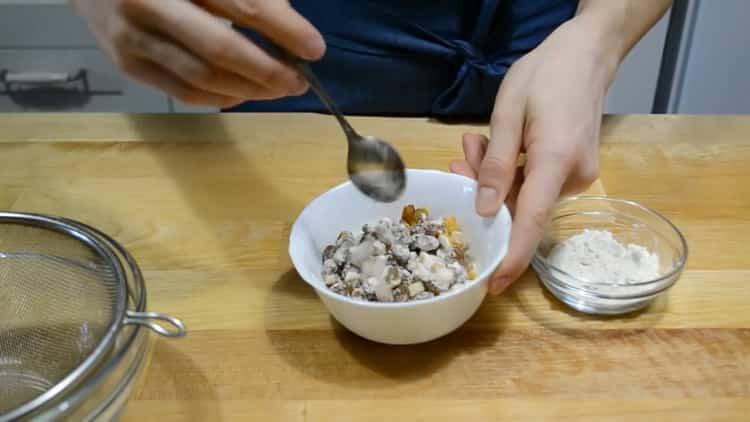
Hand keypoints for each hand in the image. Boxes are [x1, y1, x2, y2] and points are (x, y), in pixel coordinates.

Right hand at [70, 0, 324, 106]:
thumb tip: (288, 23)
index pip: (240, 2)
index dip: (283, 28)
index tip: (314, 48)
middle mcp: (149, 4)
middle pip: (220, 49)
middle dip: (268, 70)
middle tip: (299, 80)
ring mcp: (133, 39)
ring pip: (203, 77)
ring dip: (249, 90)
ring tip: (279, 89)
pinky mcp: (128, 66)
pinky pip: (184, 93)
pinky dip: (222, 97)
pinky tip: (245, 93)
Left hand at [451, 18, 616, 293]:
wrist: (587, 54)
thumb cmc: (545, 75)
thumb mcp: (509, 113)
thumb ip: (497, 164)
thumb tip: (486, 211)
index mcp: (556, 162)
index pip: (532, 222)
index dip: (511, 258)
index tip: (492, 285)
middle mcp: (573, 178)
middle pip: (521, 206)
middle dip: (484, 192)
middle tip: (461, 158)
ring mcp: (577, 176)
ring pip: (524, 194)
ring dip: (493, 176)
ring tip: (475, 142)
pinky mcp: (573, 170)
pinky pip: (534, 182)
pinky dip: (510, 170)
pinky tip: (492, 145)